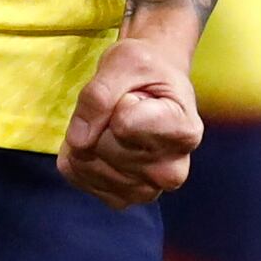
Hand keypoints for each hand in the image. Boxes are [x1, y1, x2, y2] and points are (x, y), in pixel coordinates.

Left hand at [61, 27, 202, 206]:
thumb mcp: (124, 61)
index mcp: (185, 133)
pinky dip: (76, 153)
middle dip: (100, 119)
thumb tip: (79, 141)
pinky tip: (99, 138)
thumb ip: (99, 95)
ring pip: (86, 163)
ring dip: (86, 136)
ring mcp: (146, 190)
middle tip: (123, 106)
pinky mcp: (120, 199)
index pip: (124, 124)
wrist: (151, 85)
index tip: (138, 94)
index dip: (119, 100)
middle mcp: (172, 171)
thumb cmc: (145, 69)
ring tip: (113, 122)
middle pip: (102, 145)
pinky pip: (76, 175)